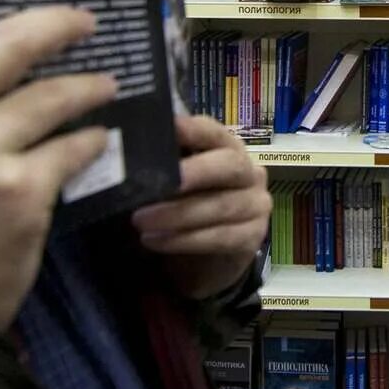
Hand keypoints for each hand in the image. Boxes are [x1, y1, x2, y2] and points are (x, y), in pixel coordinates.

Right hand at [0, 7, 115, 335]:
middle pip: (3, 47)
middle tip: (82, 22)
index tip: (21, 35)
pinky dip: (88, 140)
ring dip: (86, 86)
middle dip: (54, 24)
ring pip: (49, 96)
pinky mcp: (21, 194)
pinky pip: (69, 149)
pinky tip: (97, 139)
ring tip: (105, 85)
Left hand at [132, 115, 271, 299]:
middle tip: (155, 184)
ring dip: (178, 214)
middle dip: (193, 173)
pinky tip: (155, 241)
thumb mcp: (174, 185)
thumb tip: (132, 152)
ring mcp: (256, 206)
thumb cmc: (185, 210)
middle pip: (229, 166)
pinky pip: (220, 237)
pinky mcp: (252, 238)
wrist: (203, 260)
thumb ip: (164, 166)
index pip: (215, 133)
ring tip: (140, 221)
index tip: (170, 128)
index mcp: (229, 149)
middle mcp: (250, 173)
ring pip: (221, 206)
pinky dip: (184, 240)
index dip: (195, 130)